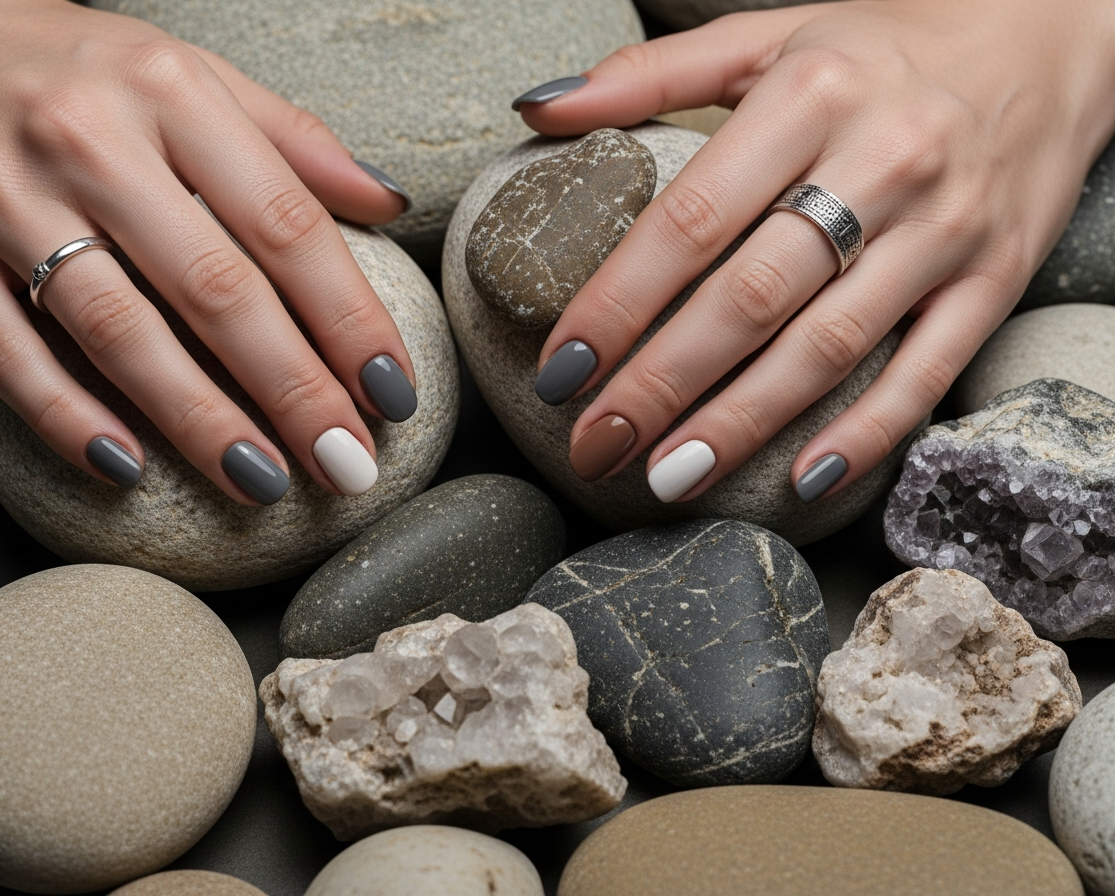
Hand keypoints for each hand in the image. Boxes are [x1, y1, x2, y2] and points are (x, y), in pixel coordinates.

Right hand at [0, 0, 415, 501]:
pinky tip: (126, 469)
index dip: (350, 320)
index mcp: (170, 92)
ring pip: (119, 331)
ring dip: (199, 420)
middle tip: (348, 465)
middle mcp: (89, 139)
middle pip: (216, 289)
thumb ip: (290, 138)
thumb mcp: (186, 71)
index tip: (394, 392)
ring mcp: (1, 196)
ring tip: (264, 482)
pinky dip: (66, 417)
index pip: (287, 225)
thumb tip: (388, 204)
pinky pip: (6, 351)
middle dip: (294, 390)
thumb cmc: (67, 64)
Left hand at [516, 0, 1114, 502]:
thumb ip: (652, 74)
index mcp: (811, 93)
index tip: (561, 369)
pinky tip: (803, 480)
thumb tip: (539, 113)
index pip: (691, 219)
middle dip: (661, 383)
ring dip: (741, 421)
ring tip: (668, 478)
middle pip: (750, 297)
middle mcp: (883, 160)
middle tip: (595, 445)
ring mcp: (945, 228)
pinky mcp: (996, 278)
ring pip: (828, 345)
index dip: (618, 302)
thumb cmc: (883, 49)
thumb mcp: (770, 36)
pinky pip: (927, 371)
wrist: (1050, 41)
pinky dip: (867, 432)